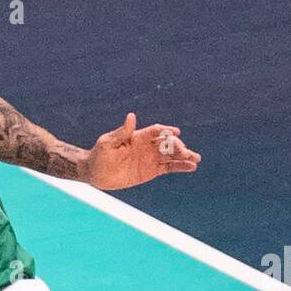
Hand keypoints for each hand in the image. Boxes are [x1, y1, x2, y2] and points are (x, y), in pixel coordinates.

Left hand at [84, 114, 200, 189]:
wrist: (95, 173)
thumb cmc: (99, 155)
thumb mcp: (107, 143)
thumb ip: (121, 132)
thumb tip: (131, 116)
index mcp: (137, 137)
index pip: (156, 131)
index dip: (166, 131)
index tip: (175, 133)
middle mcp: (147, 146)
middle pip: (166, 143)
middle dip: (178, 147)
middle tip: (186, 153)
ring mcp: (150, 158)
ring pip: (171, 156)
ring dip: (184, 156)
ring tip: (196, 159)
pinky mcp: (151, 171)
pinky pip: (168, 168)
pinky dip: (180, 167)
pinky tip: (191, 167)